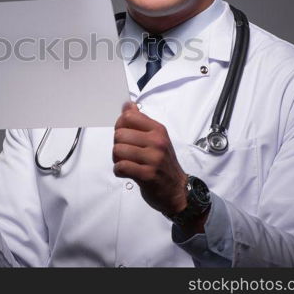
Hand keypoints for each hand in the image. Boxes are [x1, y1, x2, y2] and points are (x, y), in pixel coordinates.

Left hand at [113, 101, 189, 219]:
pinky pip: (121, 167)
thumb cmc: (163, 163)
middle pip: (119, 134)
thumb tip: (127, 105)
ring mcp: (153, 158)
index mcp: (158, 130)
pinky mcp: (147, 175)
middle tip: (126, 153)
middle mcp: (156, 141)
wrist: (177, 189)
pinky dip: (119, 171)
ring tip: (126, 163)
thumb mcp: (156, 138)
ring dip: (117, 159)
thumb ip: (140, 121)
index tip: (125, 135)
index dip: (120, 125)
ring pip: (118, 150)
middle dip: (117, 145)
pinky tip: (126, 172)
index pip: (128, 116)